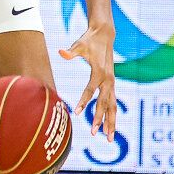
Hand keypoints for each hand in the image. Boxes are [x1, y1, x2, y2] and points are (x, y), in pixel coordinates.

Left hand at [58, 22, 116, 136]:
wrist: (104, 35)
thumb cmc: (89, 40)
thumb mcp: (79, 44)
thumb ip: (70, 52)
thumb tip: (60, 52)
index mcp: (99, 72)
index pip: (91, 90)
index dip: (84, 101)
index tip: (77, 113)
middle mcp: (108, 80)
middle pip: (104, 103)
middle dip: (99, 118)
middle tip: (92, 132)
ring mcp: (112, 83)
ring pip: (113, 106)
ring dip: (111, 122)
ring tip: (108, 138)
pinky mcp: (112, 84)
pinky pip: (113, 103)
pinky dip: (112, 116)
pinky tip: (109, 128)